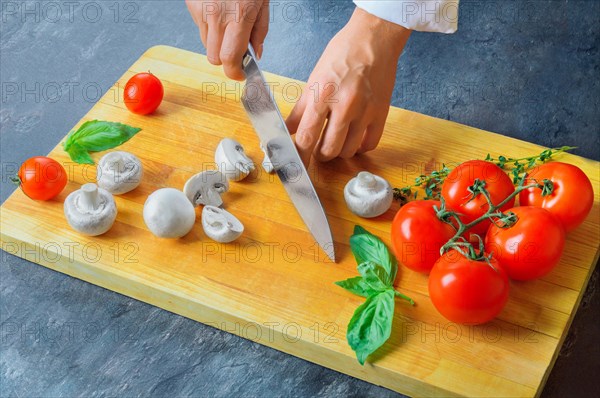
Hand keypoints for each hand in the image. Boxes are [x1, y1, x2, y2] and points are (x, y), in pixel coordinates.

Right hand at [186, 0, 269, 79]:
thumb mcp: (262, 2)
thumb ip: (260, 31)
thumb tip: (256, 54)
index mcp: (239, 15)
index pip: (230, 58)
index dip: (235, 72)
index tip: (240, 74)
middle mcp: (216, 15)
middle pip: (214, 58)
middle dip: (226, 59)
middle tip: (236, 49)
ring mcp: (202, 10)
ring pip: (206, 44)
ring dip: (217, 42)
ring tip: (228, 23)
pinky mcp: (193, 5)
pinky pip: (200, 27)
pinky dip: (209, 26)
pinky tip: (219, 12)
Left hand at [286, 8, 410, 165]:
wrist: (373, 39)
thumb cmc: (341, 55)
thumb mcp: (314, 79)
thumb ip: (300, 109)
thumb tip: (288, 130)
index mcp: (322, 95)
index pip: (306, 137)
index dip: (300, 156)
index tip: (298, 164)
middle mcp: (344, 105)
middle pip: (328, 150)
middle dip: (320, 154)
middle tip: (318, 148)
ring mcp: (365, 110)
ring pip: (348, 151)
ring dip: (339, 151)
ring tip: (336, 140)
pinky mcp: (381, 113)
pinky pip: (369, 144)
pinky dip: (359, 147)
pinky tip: (354, 138)